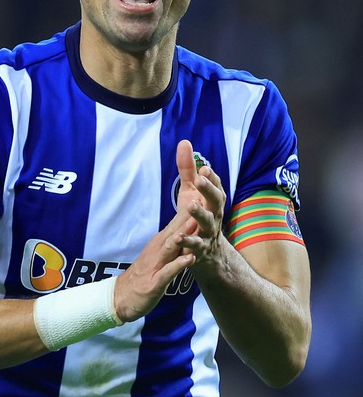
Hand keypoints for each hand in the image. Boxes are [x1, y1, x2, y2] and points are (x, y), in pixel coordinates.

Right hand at [113, 140, 201, 321]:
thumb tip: (189, 219)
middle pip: (176, 227)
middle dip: (189, 213)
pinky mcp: (155, 281)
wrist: (123, 296)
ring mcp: (156, 263)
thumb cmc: (147, 272)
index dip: (193, 204)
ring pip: (171, 246)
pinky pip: (168, 272)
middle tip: (202, 196)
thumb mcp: (161, 251)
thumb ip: (175, 236)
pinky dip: (178, 265)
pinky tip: (190, 259)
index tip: (205, 189)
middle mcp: (160, 247)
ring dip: (182, 235)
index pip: (180, 218)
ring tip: (194, 223)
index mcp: (163, 240)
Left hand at [175, 140, 226, 269]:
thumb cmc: (198, 216)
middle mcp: (215, 214)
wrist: (209, 254)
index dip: (211, 177)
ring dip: (200, 214)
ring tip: (191, 205)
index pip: (215, 185)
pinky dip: (188, 243)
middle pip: (216, 200)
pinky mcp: (200, 250)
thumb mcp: (192, 191)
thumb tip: (184, 142)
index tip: (203, 168)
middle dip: (209, 189)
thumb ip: (187, 169)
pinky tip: (179, 238)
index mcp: (213, 200)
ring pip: (207, 222)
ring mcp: (209, 232)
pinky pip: (195, 246)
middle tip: (200, 179)